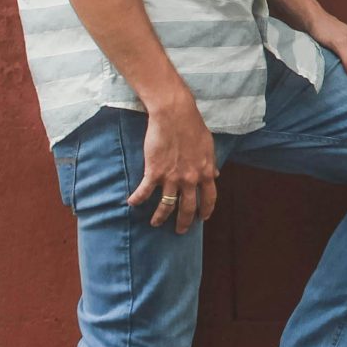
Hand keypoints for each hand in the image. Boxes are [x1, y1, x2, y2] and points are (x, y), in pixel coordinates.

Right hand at [132, 91, 216, 233]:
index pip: (209, 198)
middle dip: (184, 222)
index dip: (206, 210)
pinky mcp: (154, 172)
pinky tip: (132, 204)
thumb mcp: (208, 147)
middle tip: (180, 230)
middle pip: (188, 207)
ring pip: (166, 205)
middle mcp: (190, 180)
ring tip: (155, 223)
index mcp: (205, 173)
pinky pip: (145, 191)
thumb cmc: (193, 127)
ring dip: (160, 216)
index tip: (203, 218)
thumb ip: (210, 163)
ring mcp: (172, 178)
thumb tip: (215, 174)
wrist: (175, 116)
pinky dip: (138, 199)